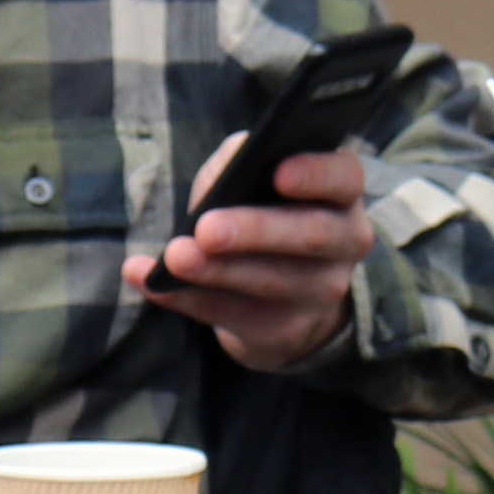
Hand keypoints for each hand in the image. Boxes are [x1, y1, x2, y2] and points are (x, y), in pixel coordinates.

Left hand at [131, 140, 373, 375]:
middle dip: (255, 231)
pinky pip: (232, 314)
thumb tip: (222, 175)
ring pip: (270, 281)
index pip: (344, 177)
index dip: (316, 174)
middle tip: (206, 228)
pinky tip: (150, 281)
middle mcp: (344, 242)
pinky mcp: (286, 330)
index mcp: (340, 193)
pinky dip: (186, 298)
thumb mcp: (255, 180)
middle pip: (310, 234)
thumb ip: (240, 164)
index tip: (279, 173)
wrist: (286, 295)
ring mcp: (321, 292)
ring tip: (174, 258)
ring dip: (216, 271)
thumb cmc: (264, 213)